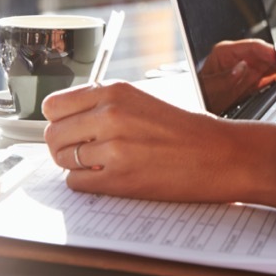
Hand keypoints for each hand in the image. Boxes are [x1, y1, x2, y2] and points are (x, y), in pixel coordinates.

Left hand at [41, 81, 275, 207]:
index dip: (60, 120)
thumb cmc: (189, 130)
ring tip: (104, 164)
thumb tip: (69, 118)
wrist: (223, 155)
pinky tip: (113, 177)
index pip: (54, 105)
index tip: (70, 128)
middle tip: (87, 151)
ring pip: (62, 159)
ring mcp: (112, 147)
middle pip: (52, 134)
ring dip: (76, 165)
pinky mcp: (118, 178)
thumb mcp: (144, 101)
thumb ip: (106, 106)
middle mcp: (110, 114)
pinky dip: (89, 184)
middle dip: (65, 145)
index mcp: (116, 91)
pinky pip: (76, 184)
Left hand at [198, 39, 275, 113]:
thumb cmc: (198, 97)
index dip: (270, 52)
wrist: (198, 111)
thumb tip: (243, 67)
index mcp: (224, 52)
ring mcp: (246, 68)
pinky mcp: (252, 80)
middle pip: (265, 54)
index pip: (253, 46)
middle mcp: (238, 58)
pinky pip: (269, 77)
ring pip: (270, 64)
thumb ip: (224, 79)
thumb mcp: (208, 89)